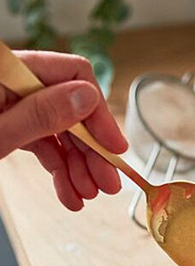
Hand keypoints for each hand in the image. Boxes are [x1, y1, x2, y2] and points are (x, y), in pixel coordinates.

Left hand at [0, 51, 127, 210]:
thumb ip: (40, 113)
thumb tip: (87, 98)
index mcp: (10, 71)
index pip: (73, 76)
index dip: (98, 113)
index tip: (113, 147)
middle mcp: (15, 83)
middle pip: (70, 109)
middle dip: (91, 151)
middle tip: (108, 183)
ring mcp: (13, 103)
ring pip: (60, 131)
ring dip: (78, 166)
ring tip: (87, 194)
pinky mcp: (10, 121)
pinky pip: (42, 142)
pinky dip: (58, 168)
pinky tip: (69, 190)